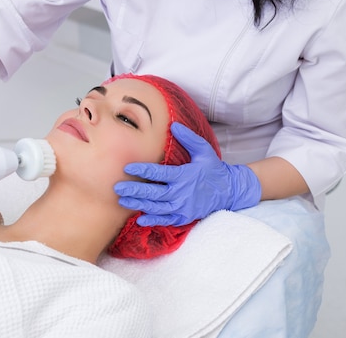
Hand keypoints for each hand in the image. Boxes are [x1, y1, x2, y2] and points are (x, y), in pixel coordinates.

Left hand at [114, 122, 260, 225]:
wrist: (229, 190)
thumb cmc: (214, 168)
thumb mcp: (204, 150)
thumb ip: (188, 138)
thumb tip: (173, 125)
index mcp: (184, 175)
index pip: (158, 173)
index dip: (142, 170)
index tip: (127, 167)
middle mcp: (181, 193)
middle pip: (153, 192)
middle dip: (134, 190)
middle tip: (117, 187)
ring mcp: (183, 207)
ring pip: (156, 207)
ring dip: (138, 204)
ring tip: (122, 200)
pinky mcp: (184, 217)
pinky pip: (166, 220)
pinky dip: (153, 220)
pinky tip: (139, 218)